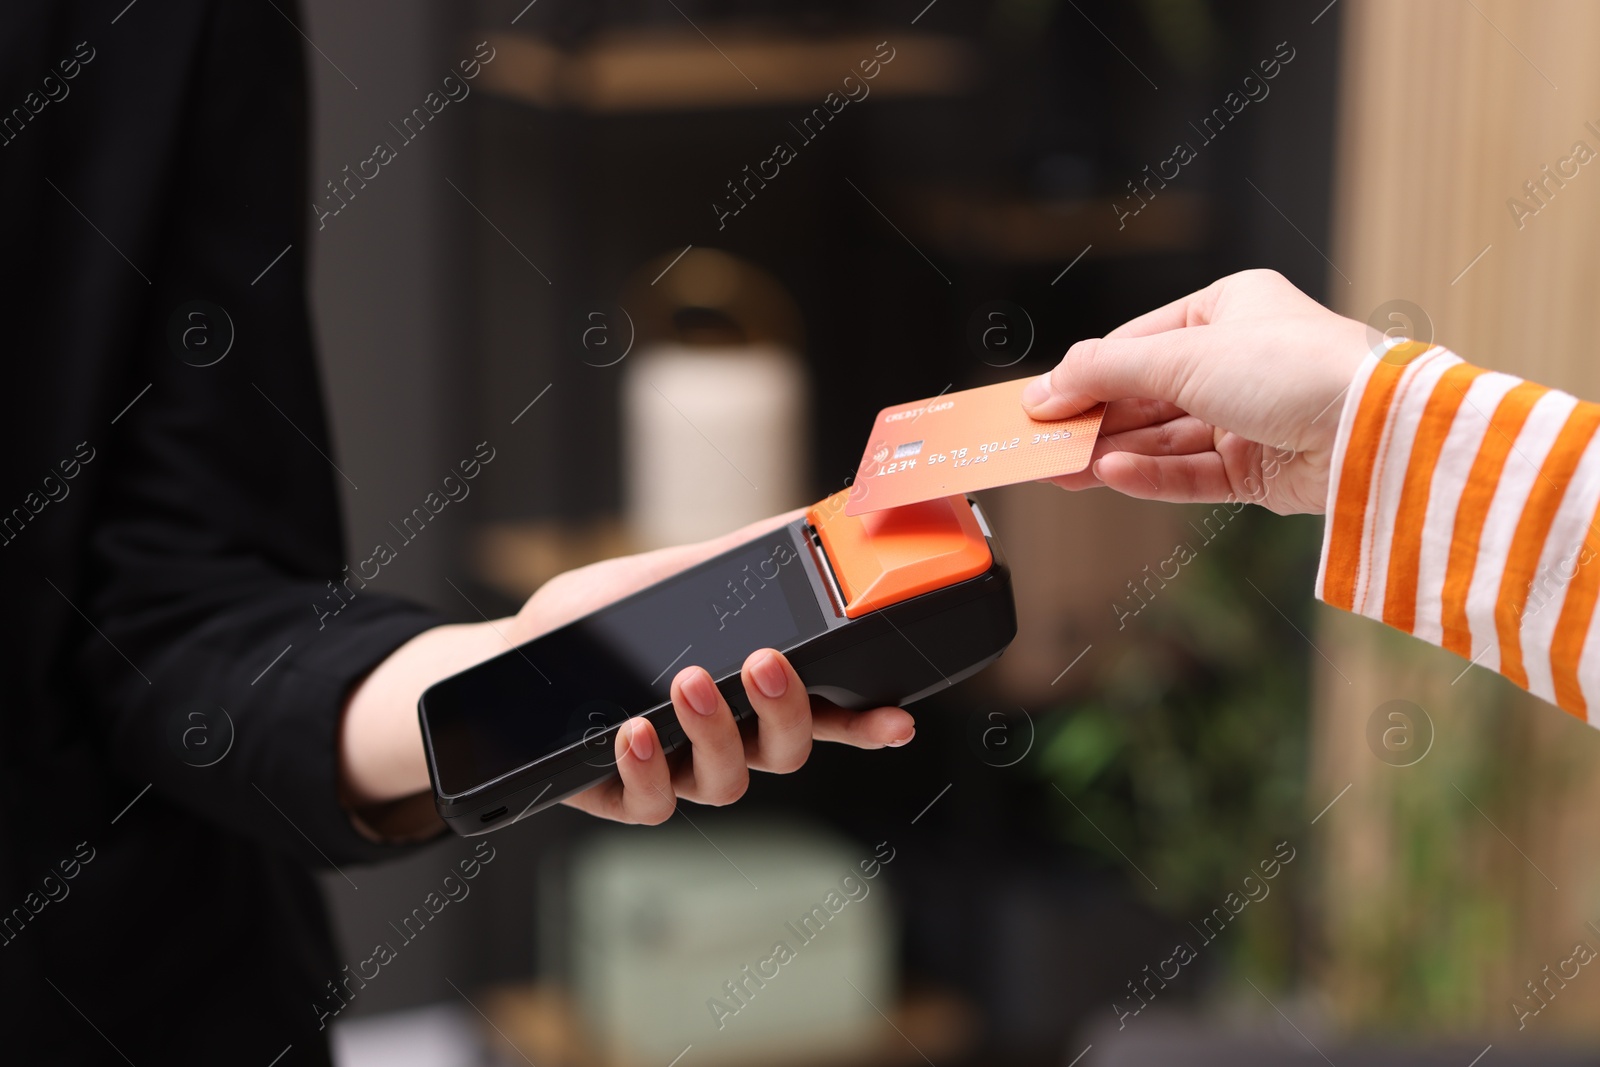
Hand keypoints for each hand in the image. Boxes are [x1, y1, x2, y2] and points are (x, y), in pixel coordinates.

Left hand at [508, 515, 914, 824]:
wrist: (516, 653)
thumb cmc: (600, 622)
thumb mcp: (670, 580)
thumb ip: (737, 561)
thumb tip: (803, 520)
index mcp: (750, 697)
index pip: (826, 715)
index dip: (867, 724)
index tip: (898, 720)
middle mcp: (725, 742)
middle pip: (787, 753)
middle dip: (786, 710)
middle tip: (764, 660)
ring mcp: (678, 773)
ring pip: (726, 783)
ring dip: (714, 733)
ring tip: (688, 681)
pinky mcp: (625, 796)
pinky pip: (653, 803)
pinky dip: (647, 767)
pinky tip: (633, 729)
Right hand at [1021, 269, 1371, 514]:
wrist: (1372, 428)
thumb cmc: (1295, 365)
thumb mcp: (1181, 355)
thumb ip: (1105, 373)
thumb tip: (1045, 389)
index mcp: (1228, 309)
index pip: (1137, 344)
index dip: (1086, 375)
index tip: (1040, 402)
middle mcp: (1239, 361)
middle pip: (1147, 396)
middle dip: (1094, 421)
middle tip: (1040, 444)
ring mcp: (1250, 417)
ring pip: (1164, 439)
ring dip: (1112, 454)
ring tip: (1061, 469)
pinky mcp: (1260, 469)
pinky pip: (1192, 473)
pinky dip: (1150, 476)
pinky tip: (1110, 476)